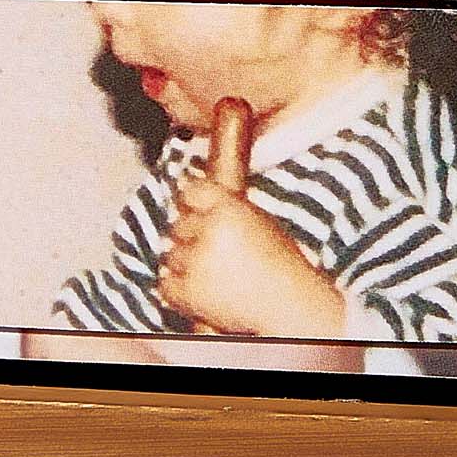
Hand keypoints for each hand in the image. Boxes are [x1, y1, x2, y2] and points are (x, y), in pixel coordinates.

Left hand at [157, 97, 345, 338]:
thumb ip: (229, 201)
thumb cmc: (282, 264)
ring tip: (220, 274)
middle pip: (178, 222)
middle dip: (193, 236)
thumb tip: (217, 145)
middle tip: (222, 253)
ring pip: (171, 253)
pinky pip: (166, 282)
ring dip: (188, 263)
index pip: (190, 190)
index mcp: (228, 205)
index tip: (201, 210)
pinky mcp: (183, 289)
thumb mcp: (260, 218)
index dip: (195, 204)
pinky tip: (209, 291)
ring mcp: (192, 260)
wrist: (290, 311)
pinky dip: (181, 289)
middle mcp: (207, 227)